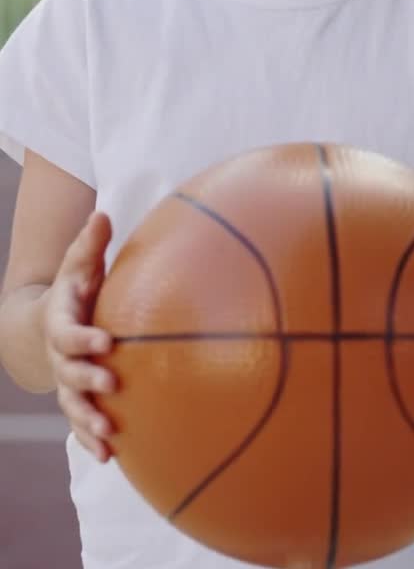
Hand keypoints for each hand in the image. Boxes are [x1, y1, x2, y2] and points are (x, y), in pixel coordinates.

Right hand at [44, 212, 115, 462]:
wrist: (47, 321)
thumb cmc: (76, 287)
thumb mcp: (79, 263)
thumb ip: (91, 242)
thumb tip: (102, 212)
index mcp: (61, 322)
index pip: (69, 333)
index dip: (85, 338)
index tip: (108, 341)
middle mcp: (60, 355)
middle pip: (68, 372)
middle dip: (88, 380)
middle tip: (112, 385)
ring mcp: (66, 379)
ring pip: (71, 404)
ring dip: (87, 420)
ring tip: (109, 434)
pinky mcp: (76, 396)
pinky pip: (79, 422)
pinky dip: (90, 440)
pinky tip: (110, 457)